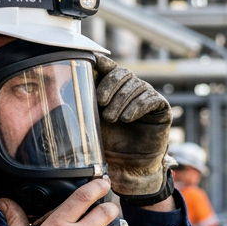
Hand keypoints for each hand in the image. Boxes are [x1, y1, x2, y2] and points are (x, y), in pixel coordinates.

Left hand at [93, 55, 171, 196]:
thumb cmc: (109, 144)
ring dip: (122, 101)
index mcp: (114, 88)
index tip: (91, 60)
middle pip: (122, 72)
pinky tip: (128, 118)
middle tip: (101, 104)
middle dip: (110, 86)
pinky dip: (138, 107)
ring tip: (114, 119)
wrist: (129, 166)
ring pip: (136, 85)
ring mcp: (147, 96)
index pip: (109, 67)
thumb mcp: (92, 121)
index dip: (101, 62)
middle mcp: (131, 89)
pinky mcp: (161, 107)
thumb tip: (65, 87)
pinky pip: (151, 98)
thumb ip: (84, 103)